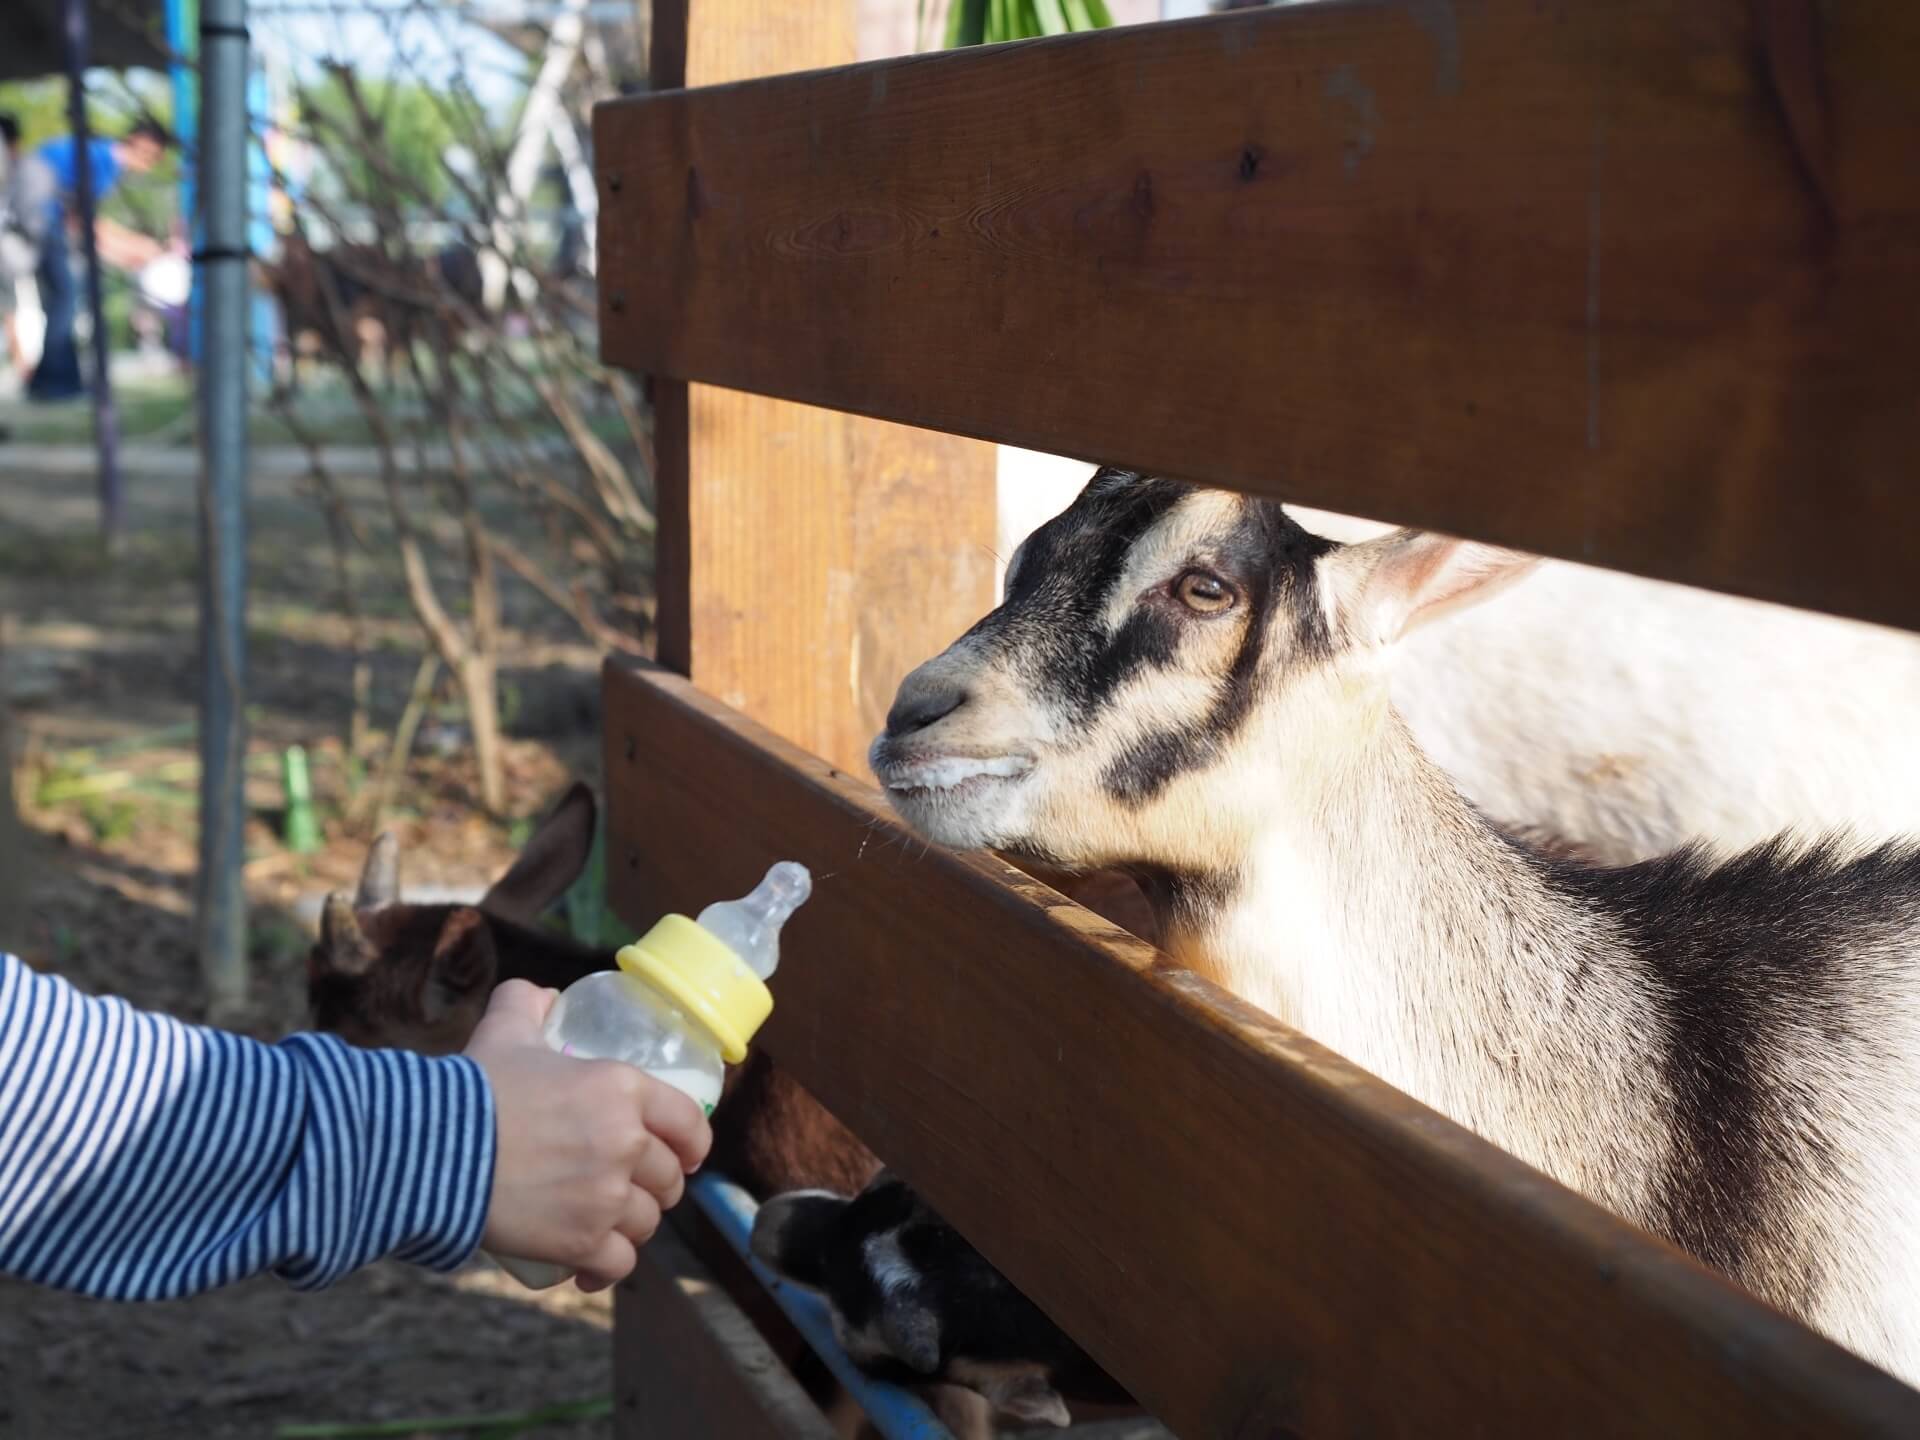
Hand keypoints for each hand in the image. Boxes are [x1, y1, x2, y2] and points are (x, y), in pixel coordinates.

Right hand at [465, 979, 710, 1291]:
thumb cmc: (473, 1088)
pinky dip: (607, 1268)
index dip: (692, 1144)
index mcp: (622, 1089)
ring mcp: (606, 1197)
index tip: (685, 1155)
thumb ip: (527, 1003)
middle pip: (668, 1179)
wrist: (431, 1149)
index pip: (689, 1122)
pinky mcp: (581, 1241)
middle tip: (632, 1190)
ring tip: (605, 1224)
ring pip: (646, 1223)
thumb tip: (544, 996)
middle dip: (655, 1187)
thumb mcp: (506, 1028)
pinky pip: (618, 1264)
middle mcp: (625, 1143)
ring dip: (630, 1227)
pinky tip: (590, 1267)